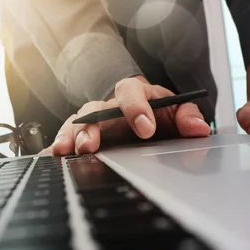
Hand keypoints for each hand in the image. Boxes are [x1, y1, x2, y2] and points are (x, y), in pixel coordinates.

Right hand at [45, 76, 210, 154]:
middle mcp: (109, 105)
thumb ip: (188, 117)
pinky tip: (51, 157)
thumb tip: (199, 128)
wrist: (148, 119)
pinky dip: (57, 146)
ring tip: (63, 151)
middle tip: (90, 145)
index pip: (130, 93)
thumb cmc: (161, 113)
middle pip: (94, 110)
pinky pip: (67, 138)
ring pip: (76, 123)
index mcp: (134, 93)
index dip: (136, 108)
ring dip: (69, 137)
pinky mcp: (85, 137)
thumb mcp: (178, 111)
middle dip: (90, 127)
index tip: (146, 129)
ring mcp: (94, 122)